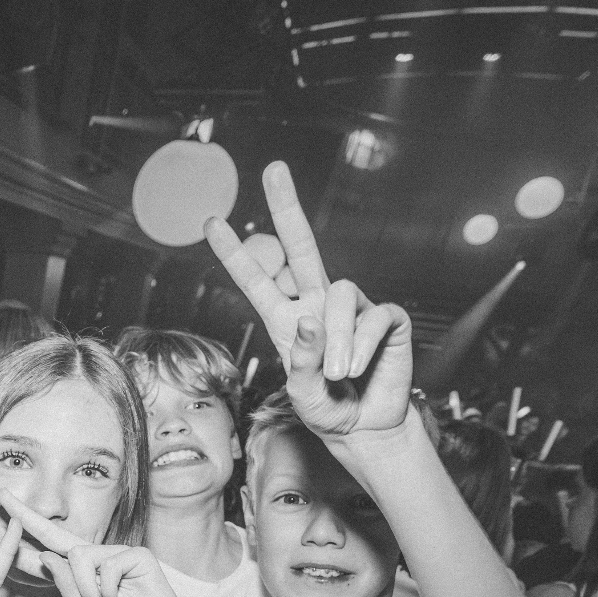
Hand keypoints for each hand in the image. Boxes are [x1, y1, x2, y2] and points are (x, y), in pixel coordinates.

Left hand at [1, 490, 196, 596]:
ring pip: (78, 555)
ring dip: (85, 590)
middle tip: (1, 496)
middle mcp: (94, 558)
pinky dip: (107, 591)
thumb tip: (45, 554)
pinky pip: (106, 565)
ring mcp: (115, 553)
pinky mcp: (136, 555)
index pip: (42, 555)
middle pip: (54, 534)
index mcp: (78, 574)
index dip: (15, 547)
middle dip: (26, 517)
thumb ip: (65, 586)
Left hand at [206, 162, 414, 438]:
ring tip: (339, 374)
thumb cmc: (327, 410)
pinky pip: (374, 316)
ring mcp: (353, 308)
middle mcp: (318, 305)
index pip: (257, 280)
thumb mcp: (302, 394)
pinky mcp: (386, 318)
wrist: (366, 429)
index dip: (235, 254)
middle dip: (287, 206)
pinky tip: (359, 368)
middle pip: (302, 246)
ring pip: (340, 294)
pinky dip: (363, 345)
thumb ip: (303, 361)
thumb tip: (310, 319)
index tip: (210, 222)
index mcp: (286, 320)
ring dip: (337, 339)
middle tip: (274, 167)